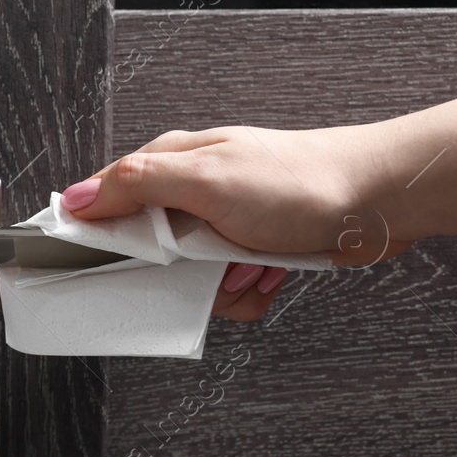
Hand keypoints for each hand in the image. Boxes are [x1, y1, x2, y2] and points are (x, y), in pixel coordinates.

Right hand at [59, 125, 413, 319]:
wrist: (378, 200)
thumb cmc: (301, 181)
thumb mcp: (205, 178)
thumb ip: (136, 186)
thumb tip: (79, 199)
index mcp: (172, 165)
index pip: (106, 199)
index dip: (96, 234)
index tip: (98, 263)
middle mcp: (193, 193)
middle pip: (147, 255)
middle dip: (174, 273)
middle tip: (201, 261)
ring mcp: (222, 224)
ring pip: (188, 280)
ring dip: (219, 285)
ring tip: (249, 263)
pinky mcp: (250, 251)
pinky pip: (227, 291)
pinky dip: (249, 290)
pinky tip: (269, 271)